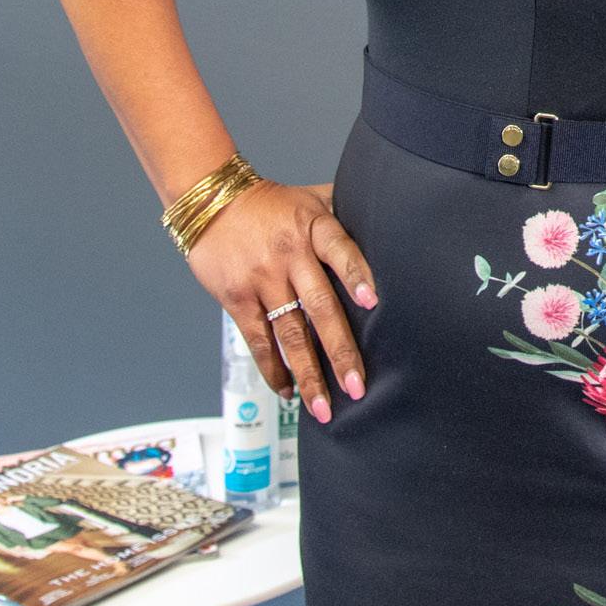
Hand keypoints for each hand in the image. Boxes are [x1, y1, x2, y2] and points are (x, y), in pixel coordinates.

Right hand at [186, 179, 378, 422]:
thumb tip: (393, 220)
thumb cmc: (274, 205)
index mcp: (314, 227)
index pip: (340, 250)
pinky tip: (288, 391)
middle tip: (356, 387)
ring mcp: (262, 279)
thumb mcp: (313, 198)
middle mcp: (290, 255)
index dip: (356, 274)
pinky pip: (257, 339)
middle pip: (319, 306)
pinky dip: (273, 368)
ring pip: (288, 333)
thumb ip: (346, 212)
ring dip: (307, 374)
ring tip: (323, 408)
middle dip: (339, 350)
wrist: (212, 202)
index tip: (372, 302)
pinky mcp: (236, 298)